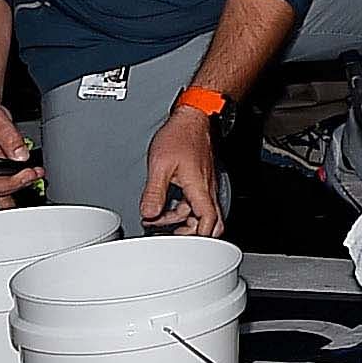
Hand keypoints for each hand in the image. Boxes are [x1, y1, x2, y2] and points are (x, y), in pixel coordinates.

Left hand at [143, 106, 221, 235]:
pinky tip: (167, 206)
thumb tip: (148, 213)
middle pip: (213, 223)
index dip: (199, 237)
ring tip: (161, 219)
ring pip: (202, 213)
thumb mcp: (160, 165)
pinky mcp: (201, 180)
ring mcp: (205, 185)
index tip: (184, 243)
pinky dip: (184, 210)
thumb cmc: (180, 136)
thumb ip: (154, 192)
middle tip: (173, 235)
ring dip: (184, 221)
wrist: (192, 118)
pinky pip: (197, 202)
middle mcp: (207, 189)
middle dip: (194, 234)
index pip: (208, 222)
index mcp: (199, 188)